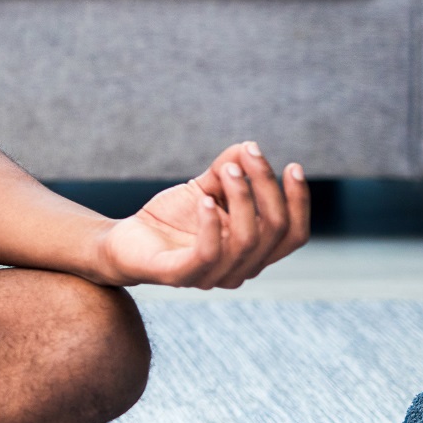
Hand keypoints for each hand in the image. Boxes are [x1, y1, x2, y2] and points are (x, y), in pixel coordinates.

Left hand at [96, 142, 309, 288]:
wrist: (123, 241)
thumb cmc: (171, 219)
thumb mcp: (204, 190)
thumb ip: (227, 172)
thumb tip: (247, 146)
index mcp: (253, 252)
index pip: (293, 234)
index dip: (299, 202)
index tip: (292, 166)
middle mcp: (240, 269)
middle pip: (274, 230)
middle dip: (267, 187)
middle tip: (249, 153)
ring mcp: (212, 276)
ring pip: (247, 240)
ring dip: (242, 198)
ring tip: (228, 168)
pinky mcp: (180, 276)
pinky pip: (208, 254)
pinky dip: (211, 224)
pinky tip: (205, 199)